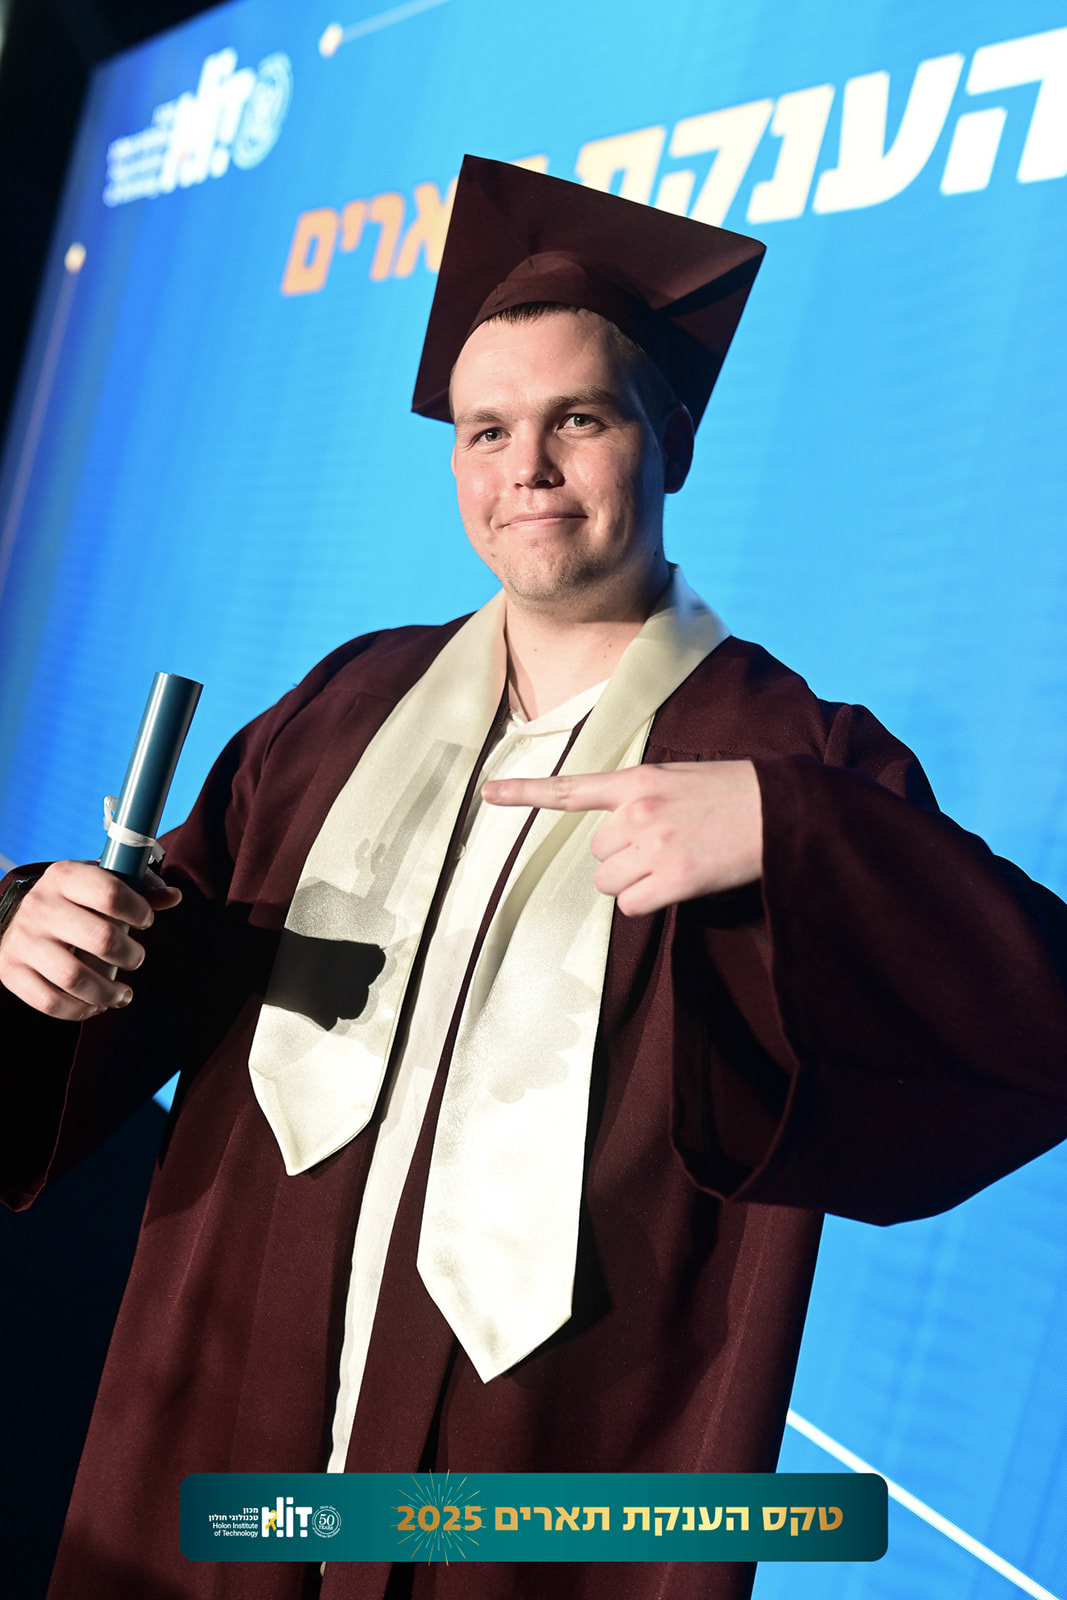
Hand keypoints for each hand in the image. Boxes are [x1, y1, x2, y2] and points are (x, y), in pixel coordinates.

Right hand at [0, 860, 181, 1020]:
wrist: (17, 917)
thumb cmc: (73, 900)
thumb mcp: (99, 882)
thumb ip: (139, 887)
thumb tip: (173, 896)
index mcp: (64, 876)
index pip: (111, 893)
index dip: (139, 910)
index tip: (146, 921)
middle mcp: (40, 907)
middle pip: (100, 939)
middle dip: (131, 956)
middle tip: (136, 959)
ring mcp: (23, 941)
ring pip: (75, 978)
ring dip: (109, 992)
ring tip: (124, 994)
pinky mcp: (12, 971)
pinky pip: (50, 1002)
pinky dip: (79, 1010)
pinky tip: (96, 1005)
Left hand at [482, 760, 761, 915]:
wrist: (784, 812)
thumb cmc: (737, 795)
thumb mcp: (682, 779)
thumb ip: (643, 799)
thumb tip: (619, 839)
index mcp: (639, 781)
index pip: (573, 788)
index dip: (525, 793)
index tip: (488, 794)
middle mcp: (638, 812)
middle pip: (596, 855)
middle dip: (622, 859)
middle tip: (664, 849)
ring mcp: (654, 846)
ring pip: (609, 883)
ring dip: (634, 883)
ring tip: (675, 864)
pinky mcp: (673, 878)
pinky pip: (631, 905)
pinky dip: (648, 902)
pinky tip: (680, 884)